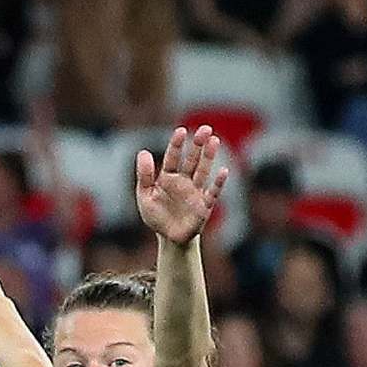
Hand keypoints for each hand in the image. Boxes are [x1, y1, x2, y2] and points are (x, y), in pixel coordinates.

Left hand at [137, 126, 228, 246]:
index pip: (173, 158)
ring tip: (214, 140)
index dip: (177, 145)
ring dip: (209, 157)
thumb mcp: (145, 196)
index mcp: (168, 177)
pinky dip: (217, 183)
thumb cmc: (157, 216)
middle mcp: (184, 181)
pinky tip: (223, 171)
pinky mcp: (204, 206)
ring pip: (203, 171)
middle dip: (198, 145)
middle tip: (205, 129)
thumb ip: (145, 175)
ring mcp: (195, 192)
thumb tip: (143, 151)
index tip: (181, 131)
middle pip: (192, 160)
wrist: (170, 237)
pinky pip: (212, 193)